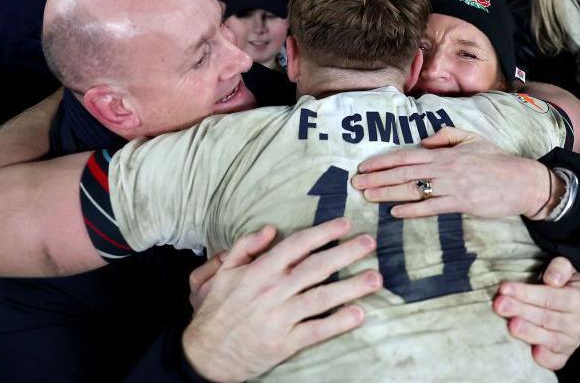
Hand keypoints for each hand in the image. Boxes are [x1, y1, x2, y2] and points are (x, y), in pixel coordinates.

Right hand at [182, 218, 381, 381]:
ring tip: (375, 277)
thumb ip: (245, 247)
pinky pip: (316, 330)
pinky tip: (359, 314)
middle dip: (346, 253)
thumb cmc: (215, 311)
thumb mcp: (220, 272)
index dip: (323, 233)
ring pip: (322, 297)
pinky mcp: (285, 342)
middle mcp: (273, 291)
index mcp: (259, 271)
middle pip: (316, 267)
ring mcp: (280, 317)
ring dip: (352, 287)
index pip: (297, 245)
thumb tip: (270, 229)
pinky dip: (338, 322)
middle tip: (370, 243)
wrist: (204, 354)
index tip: (344, 225)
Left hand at [352, 127, 561, 220]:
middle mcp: (445, 168)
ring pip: (414, 189)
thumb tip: (423, 140)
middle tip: (355, 183)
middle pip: (404, 172)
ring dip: (388, 193)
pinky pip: (433, 207)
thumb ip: (445, 136)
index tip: (364, 166)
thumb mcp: (472, 138)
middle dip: (377, 178)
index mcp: (445, 152)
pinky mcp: (462, 204)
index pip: (407, 155)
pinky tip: (395, 212)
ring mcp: (453, 186)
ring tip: (367, 196)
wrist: (523, 181)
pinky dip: (413, 210)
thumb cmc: (496, 161)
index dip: (383, 161)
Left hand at [494, 257, 579, 369]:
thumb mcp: (562, 267)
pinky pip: (556, 361)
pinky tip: (534, 353)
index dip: (527, 293)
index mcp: (577, 299)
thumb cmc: (556, 284)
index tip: (504, 288)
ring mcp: (570, 341)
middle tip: (499, 305)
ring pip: (550, 338)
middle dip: (520, 310)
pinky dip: (546, 359)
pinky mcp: (562, 356)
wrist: (563, 304)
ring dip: (529, 332)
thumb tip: (552, 280)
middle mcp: (576, 322)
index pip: (551, 297)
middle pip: (546, 317)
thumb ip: (560, 267)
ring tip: (511, 325)